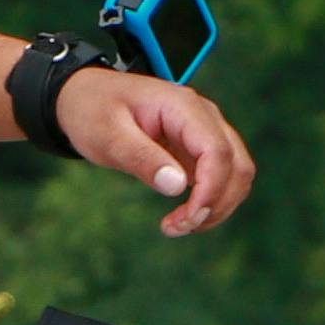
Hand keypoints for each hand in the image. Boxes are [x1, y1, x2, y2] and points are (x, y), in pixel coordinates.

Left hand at [52, 65, 253, 234]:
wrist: (87, 96)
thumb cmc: (94, 111)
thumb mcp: (108, 135)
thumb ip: (141, 158)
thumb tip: (177, 187)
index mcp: (183, 106)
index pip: (217, 151)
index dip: (210, 190)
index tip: (186, 219)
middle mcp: (203, 116)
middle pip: (237, 165)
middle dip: (216, 204)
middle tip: (177, 228)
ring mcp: (204, 131)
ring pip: (236, 174)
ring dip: (217, 206)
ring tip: (179, 226)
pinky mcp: (199, 148)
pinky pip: (221, 177)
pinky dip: (210, 201)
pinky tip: (183, 216)